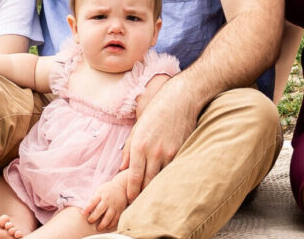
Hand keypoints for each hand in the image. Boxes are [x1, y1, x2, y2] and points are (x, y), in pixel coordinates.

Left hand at [83, 178, 128, 230]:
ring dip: (103, 223)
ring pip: (109, 216)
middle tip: (89, 221)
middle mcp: (108, 200)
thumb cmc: (107, 190)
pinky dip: (111, 224)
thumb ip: (93, 199)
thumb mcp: (99, 190)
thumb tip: (85, 209)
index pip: (93, 201)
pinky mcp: (120, 210)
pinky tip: (107, 227)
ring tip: (98, 228)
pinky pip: (116, 219)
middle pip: (100, 210)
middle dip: (94, 217)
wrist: (121, 187)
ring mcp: (114, 206)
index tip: (83, 213)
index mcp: (101, 195)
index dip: (87, 208)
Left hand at [118, 83, 194, 200]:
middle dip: (143, 193)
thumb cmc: (156, 113)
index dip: (132, 191)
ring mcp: (169, 153)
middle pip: (147, 182)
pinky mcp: (181, 152)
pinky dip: (169, 176)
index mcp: (139, 146)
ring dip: (156, 187)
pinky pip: (173, 170)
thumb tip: (123, 167)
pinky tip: (167, 182)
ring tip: (153, 196)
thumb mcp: (137, 128)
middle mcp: (153, 153)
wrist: (179, 100)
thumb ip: (128, 149)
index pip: (134, 177)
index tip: (130, 199)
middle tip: (139, 203)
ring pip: (161, 178)